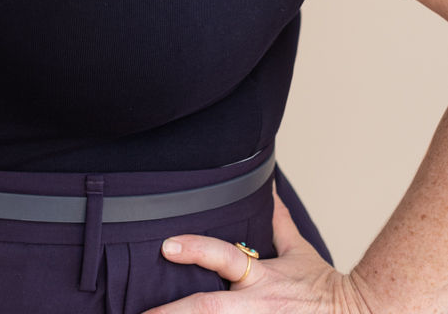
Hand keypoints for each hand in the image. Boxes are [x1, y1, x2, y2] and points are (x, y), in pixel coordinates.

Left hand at [140, 187, 368, 312]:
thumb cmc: (323, 289)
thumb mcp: (300, 252)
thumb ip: (277, 223)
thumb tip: (267, 189)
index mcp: (262, 277)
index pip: (225, 257)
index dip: (195, 249)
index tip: (166, 245)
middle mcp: (257, 306)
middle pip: (210, 309)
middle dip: (173, 313)